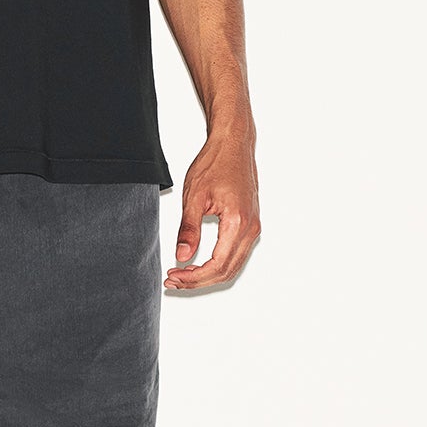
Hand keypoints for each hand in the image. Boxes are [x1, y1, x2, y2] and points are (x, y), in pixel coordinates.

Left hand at [165, 131, 260, 291]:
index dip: (193, 277)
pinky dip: (217, 264)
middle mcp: (251, 228)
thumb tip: (182, 256)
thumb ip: (189, 230)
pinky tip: (197, 263)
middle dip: (198, 281)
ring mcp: (253, 227)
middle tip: (173, 280)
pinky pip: (236, 254)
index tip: (174, 276)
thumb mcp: (194, 196)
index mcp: (237, 222)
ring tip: (182, 274)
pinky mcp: (250, 224)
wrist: (233, 145)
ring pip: (232, 265)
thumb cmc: (216, 163)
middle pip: (226, 271)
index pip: (217, 265)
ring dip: (207, 275)